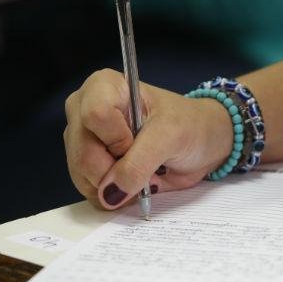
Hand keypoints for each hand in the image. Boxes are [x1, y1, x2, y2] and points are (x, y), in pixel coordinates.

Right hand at [64, 69, 232, 209]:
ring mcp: (83, 138)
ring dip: (113, 186)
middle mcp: (84, 109)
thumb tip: (110, 193)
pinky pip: (86, 187)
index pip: (94, 116)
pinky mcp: (87, 163)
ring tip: (141, 176)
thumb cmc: (190, 126)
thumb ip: (139, 163)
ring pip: (81, 173)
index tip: (139, 142)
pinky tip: (131, 186)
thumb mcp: (171, 137)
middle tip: (145, 168)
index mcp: (104, 86)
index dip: (117, 139)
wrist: (202, 142)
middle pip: (83, 151)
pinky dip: (111, 195)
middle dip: (114, 170)